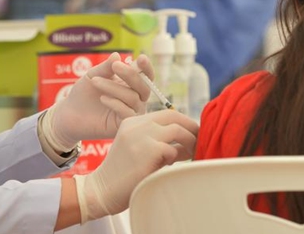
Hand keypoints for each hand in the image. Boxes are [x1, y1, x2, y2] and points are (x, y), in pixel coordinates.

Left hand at [44, 53, 153, 150]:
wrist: (70, 114)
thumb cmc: (84, 93)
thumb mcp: (94, 75)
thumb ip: (106, 67)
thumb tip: (116, 55)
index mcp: (130, 85)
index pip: (146, 76)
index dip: (146, 68)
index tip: (140, 58)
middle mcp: (135, 99)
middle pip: (144, 87)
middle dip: (130, 74)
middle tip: (115, 66)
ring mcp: (131, 113)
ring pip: (133, 98)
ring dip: (114, 87)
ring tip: (95, 82)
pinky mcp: (123, 125)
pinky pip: (128, 114)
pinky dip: (116, 104)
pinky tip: (103, 99)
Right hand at [75, 110, 198, 220]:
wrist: (102, 191)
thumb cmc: (124, 176)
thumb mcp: (141, 152)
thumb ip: (161, 143)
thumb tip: (191, 143)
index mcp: (133, 122)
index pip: (166, 113)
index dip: (184, 122)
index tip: (194, 134)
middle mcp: (136, 125)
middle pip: (173, 116)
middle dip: (191, 127)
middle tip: (201, 140)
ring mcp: (140, 135)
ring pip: (176, 129)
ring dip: (189, 141)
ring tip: (193, 153)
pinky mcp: (146, 150)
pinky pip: (172, 150)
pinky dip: (176, 158)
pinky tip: (170, 167)